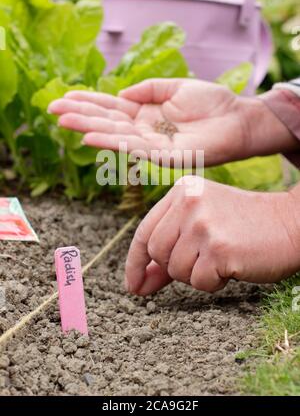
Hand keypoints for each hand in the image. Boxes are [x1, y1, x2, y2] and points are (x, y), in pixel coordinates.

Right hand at [48, 79, 297, 166]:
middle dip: (80, 115)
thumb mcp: (175, 87)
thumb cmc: (210, 102)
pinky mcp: (166, 156)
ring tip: (65, 121)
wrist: (238, 118)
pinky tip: (93, 136)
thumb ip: (148, 89)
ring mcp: (154, 144)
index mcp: (146, 114)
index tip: (64, 96)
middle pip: (108, 121)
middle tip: (52, 110)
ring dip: (90, 128)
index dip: (88, 102)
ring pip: (116, 136)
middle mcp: (145, 130)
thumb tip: (122, 94)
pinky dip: (113, 142)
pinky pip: (136, 149)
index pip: (111, 107)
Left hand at [125, 176, 299, 295]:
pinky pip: (200, 282)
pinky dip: (214, 283)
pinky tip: (231, 266)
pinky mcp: (219, 247)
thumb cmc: (244, 226)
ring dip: (197, 275)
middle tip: (202, 262)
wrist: (289, 224)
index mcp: (181, 190)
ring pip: (177, 270)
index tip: (134, 285)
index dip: (135, 262)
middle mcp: (188, 202)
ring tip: (221, 258)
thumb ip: (169, 248)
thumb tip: (137, 284)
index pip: (144, 231)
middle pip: (157, 253)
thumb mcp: (201, 223)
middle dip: (174, 268)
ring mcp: (203, 223)